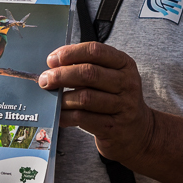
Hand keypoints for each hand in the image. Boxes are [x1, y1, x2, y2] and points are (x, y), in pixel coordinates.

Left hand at [39, 42, 154, 165]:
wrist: (138, 132)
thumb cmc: (116, 99)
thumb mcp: (111, 77)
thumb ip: (88, 67)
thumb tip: (53, 66)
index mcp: (124, 64)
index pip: (95, 51)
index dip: (70, 53)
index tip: (52, 59)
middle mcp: (127, 83)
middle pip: (89, 73)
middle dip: (61, 75)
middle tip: (45, 79)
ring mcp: (123, 106)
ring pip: (85, 97)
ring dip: (62, 98)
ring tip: (52, 98)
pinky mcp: (114, 127)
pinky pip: (83, 119)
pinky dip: (66, 116)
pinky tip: (59, 115)